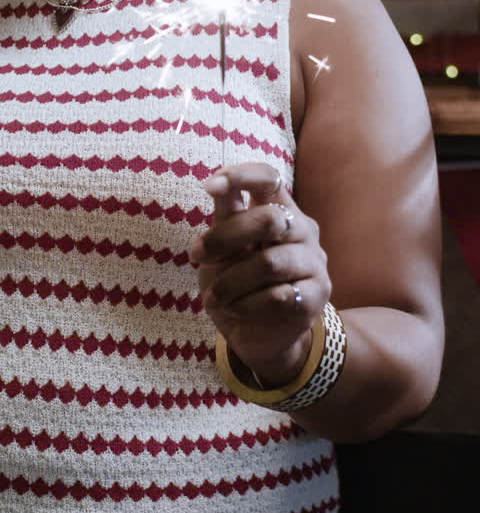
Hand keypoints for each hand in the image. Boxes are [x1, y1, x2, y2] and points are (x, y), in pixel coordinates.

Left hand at [190, 163, 330, 386]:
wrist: (258, 336)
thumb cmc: (237, 284)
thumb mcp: (223, 249)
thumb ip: (224, 218)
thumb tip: (215, 186)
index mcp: (278, 210)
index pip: (269, 178)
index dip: (241, 176)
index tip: (209, 187)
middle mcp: (302, 230)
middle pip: (268, 219)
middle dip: (224, 238)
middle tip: (196, 256)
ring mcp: (314, 262)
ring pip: (269, 263)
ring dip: (230, 282)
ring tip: (213, 297)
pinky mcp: (317, 295)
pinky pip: (278, 297)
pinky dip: (245, 305)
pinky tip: (235, 309)